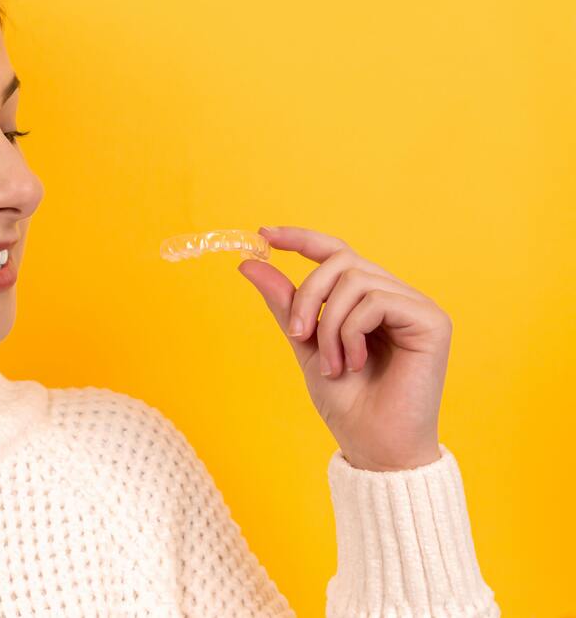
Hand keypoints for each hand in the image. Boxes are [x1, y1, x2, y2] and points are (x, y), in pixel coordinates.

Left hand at [236, 226, 450, 470]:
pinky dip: (351, 331)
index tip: (264, 235)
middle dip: (308, 296)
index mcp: (369, 299)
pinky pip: (375, 301)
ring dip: (329, 324)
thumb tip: (250, 263)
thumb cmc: (347, 402)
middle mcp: (396, 296)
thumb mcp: (306, 344)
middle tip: (298, 336)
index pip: (337, 252)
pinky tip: (355, 363)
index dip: (301, 238)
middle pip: (341, 261)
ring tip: (333, 364)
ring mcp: (416, 306)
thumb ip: (286, 304)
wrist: (375, 447)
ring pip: (354, 278)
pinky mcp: (432, 320)